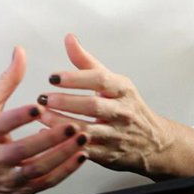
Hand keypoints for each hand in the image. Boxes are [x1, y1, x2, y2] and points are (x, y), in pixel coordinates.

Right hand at [0, 47, 87, 193]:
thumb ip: (7, 81)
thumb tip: (20, 51)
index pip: (2, 125)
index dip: (19, 117)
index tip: (38, 106)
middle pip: (22, 151)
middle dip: (48, 139)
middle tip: (72, 124)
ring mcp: (7, 177)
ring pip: (36, 170)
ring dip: (61, 156)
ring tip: (82, 138)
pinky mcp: (18, 190)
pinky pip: (44, 183)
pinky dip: (63, 172)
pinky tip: (80, 157)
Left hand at [38, 34, 178, 178]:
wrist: (154, 142)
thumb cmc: (126, 106)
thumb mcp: (112, 82)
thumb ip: (86, 62)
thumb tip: (69, 38)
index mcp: (123, 89)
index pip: (99, 80)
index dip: (75, 78)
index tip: (52, 77)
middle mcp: (122, 111)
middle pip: (93, 106)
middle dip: (66, 102)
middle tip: (43, 98)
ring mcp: (117, 135)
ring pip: (87, 130)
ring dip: (61, 124)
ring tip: (40, 115)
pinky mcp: (109, 155)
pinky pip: (85, 151)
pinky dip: (66, 144)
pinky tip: (48, 136)